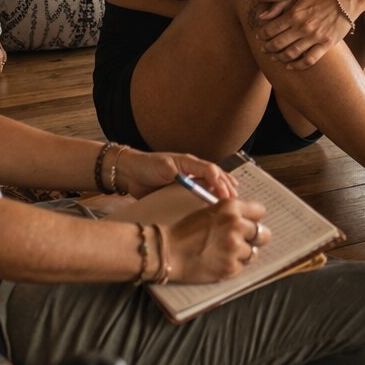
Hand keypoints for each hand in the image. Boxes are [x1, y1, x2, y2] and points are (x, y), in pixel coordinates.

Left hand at [118, 150, 237, 200]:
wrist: (129, 173)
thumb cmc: (146, 166)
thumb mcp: (163, 166)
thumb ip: (178, 173)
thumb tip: (193, 181)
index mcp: (189, 162)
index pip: (210, 171)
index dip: (219, 183)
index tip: (225, 195)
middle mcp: (192, 170)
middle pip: (216, 176)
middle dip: (227, 186)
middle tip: (235, 200)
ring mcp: (188, 180)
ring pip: (211, 183)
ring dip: (224, 189)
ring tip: (234, 198)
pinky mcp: (180, 190)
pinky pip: (199, 193)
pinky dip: (211, 196)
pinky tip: (216, 202)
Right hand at [167, 198, 270, 282]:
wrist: (167, 251)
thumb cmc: (185, 231)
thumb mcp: (210, 211)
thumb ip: (231, 213)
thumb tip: (250, 219)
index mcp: (231, 207)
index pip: (260, 211)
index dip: (254, 218)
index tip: (248, 223)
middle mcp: (236, 225)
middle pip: (264, 233)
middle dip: (254, 238)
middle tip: (242, 241)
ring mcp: (234, 248)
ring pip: (253, 252)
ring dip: (242, 254)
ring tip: (225, 252)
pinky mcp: (230, 267)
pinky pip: (241, 267)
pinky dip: (232, 266)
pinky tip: (218, 262)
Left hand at [247, 0, 348, 69]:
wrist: (346, 0)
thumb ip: (279, 5)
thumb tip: (261, 17)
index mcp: (294, 14)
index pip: (271, 29)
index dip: (262, 35)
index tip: (260, 37)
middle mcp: (302, 27)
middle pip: (278, 43)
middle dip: (267, 48)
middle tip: (264, 49)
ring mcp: (314, 37)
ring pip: (291, 53)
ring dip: (279, 58)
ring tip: (274, 58)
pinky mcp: (326, 44)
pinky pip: (309, 60)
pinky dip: (297, 66)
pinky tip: (290, 66)